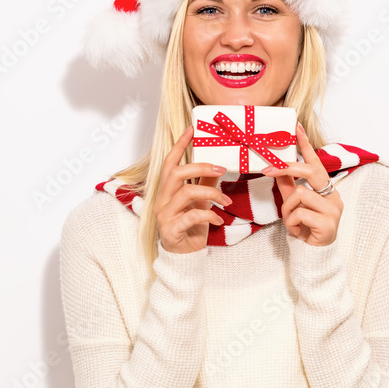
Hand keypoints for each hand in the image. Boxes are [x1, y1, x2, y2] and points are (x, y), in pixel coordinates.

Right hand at [153, 125, 232, 253]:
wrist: (184, 257)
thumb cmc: (191, 228)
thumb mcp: (201, 203)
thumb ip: (206, 185)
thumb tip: (217, 167)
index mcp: (167, 190)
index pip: (170, 163)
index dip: (179, 145)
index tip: (191, 130)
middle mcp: (162, 200)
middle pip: (176, 174)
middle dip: (200, 167)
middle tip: (221, 169)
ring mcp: (164, 215)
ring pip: (185, 193)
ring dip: (211, 194)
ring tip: (226, 201)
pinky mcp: (171, 230)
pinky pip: (191, 216)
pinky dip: (209, 216)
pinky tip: (219, 221)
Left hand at [262, 122, 342, 246]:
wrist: (313, 256)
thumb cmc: (305, 229)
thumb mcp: (293, 205)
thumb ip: (288, 188)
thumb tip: (276, 169)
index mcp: (326, 189)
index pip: (316, 162)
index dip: (306, 145)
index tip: (296, 127)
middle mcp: (333, 196)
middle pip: (311, 172)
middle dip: (287, 169)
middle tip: (267, 170)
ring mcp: (334, 209)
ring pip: (300, 194)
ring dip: (288, 209)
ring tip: (292, 222)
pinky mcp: (329, 223)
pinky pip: (300, 213)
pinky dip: (292, 223)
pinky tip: (298, 231)